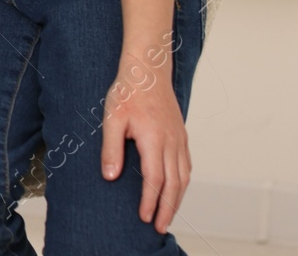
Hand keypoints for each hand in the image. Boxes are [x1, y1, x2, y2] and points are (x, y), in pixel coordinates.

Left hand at [100, 61, 190, 233]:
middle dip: (167, 208)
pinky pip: (187, 165)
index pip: (155, 179)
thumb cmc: (127, 92)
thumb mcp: (111, 118)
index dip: (151, 201)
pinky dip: (183, 182)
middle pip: (173, 184)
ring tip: (169, 215)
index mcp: (154, 139)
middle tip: (160, 228)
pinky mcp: (181, 135)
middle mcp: (171, 142)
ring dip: (178, 198)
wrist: (148, 70)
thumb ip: (112, 148)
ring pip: (183, 176)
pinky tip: (177, 189)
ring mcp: (179, 139)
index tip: (145, 218)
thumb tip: (110, 176)